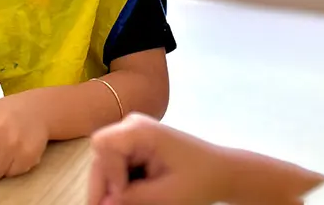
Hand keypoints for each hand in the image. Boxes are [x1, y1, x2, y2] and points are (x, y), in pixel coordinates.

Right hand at [87, 113, 227, 204]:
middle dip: (103, 186)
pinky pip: (116, 166)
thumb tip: (103, 204)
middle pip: (101, 156)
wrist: (222, 172)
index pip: (104, 145)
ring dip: (110, 187)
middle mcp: (131, 127)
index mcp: (140, 130)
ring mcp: (131, 135)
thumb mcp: (166, 195)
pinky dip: (119, 184)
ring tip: (120, 204)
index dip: (107, 173)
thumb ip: (132, 198)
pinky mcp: (134, 147)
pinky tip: (128, 198)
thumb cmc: (200, 180)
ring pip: (105, 164)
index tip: (121, 196)